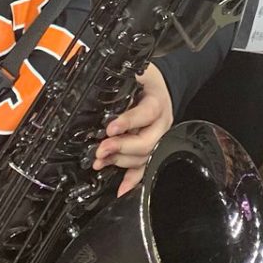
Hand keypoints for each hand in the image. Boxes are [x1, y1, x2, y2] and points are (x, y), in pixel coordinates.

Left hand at [94, 62, 172, 196]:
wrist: (162, 88)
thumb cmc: (147, 81)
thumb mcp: (139, 72)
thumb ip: (123, 77)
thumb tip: (101, 80)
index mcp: (157, 103)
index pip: (146, 114)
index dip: (128, 122)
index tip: (111, 127)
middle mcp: (160, 125)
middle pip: (146, 143)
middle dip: (121, 148)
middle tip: (101, 150)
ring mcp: (157, 139)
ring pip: (144, 157)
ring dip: (121, 162)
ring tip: (100, 161)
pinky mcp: (153, 150)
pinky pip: (145, 168)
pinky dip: (133, 181)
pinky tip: (122, 189)